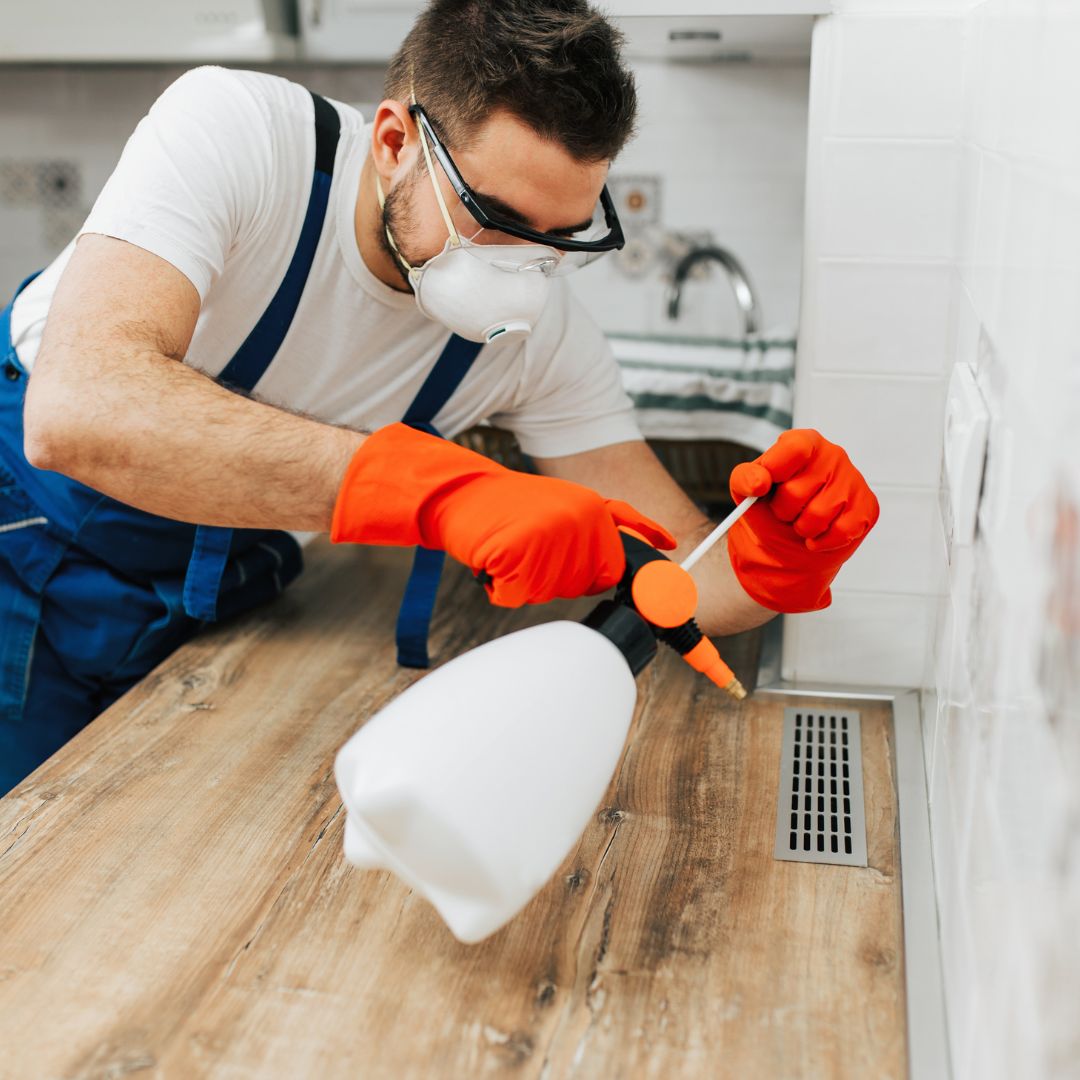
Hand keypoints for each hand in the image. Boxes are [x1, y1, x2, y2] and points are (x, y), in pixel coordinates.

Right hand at [331, 422, 676, 606]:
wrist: (458, 491)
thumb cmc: (507, 507)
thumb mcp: (566, 506)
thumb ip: (605, 532)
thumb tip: (651, 557)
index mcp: (596, 511)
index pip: (628, 563)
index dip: (655, 602)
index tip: (698, 649)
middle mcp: (581, 523)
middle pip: (583, 584)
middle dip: (555, 578)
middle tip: (526, 549)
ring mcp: (551, 539)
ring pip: (547, 592)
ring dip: (524, 580)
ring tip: (507, 546)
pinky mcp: (519, 555)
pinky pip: (513, 595)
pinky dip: (498, 585)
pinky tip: (492, 556)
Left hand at [727, 429, 878, 612]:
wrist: (792, 535)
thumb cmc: (772, 503)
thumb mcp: (747, 488)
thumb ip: (744, 479)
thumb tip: (759, 483)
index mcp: (803, 442)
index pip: (794, 449)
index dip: (774, 473)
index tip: (764, 488)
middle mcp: (832, 454)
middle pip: (796, 492)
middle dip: (783, 512)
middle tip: (785, 511)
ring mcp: (854, 479)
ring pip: (819, 516)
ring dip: (801, 529)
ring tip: (801, 523)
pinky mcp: (868, 506)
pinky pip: (842, 531)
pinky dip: (822, 542)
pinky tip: (817, 535)